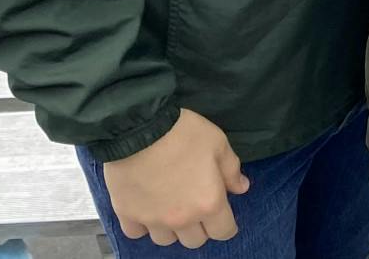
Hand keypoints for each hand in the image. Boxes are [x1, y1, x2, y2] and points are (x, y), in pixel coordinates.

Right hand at [103, 109, 248, 247]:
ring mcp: (152, 220)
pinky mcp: (127, 214)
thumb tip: (241, 188)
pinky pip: (136, 232)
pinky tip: (145, 207)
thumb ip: (231, 170)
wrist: (140, 128)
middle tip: (196, 206)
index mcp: (208, 203)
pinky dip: (142, 225)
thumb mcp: (218, 143)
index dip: (226, 225)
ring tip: (170, 206)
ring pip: (166, 240)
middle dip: (199, 227)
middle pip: (194, 241)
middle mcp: (182, 219)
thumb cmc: (184, 133)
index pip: (224, 232)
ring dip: (171, 228)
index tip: (222, 214)